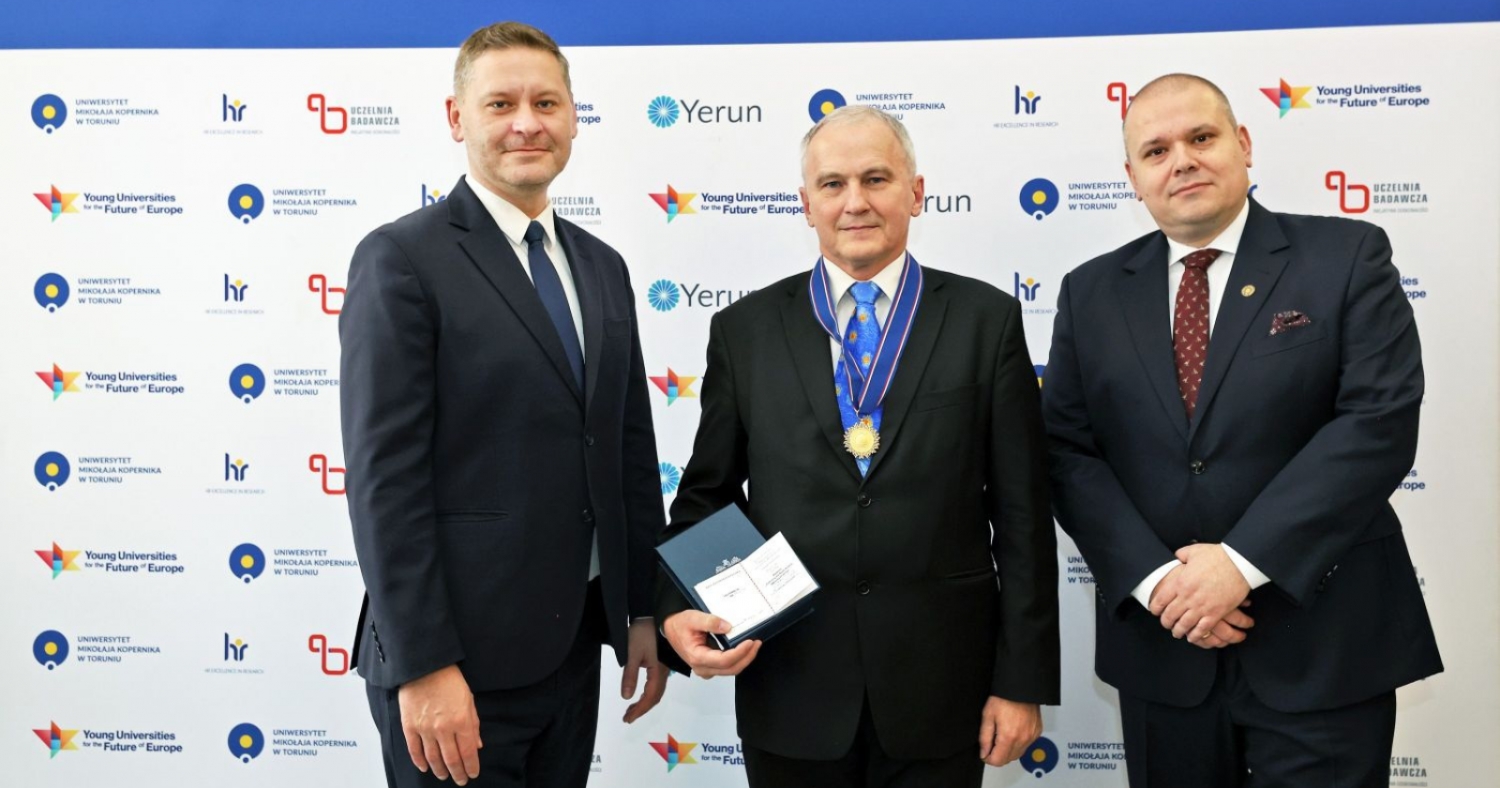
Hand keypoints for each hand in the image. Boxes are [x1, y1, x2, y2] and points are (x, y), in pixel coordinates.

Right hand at [397, 664, 480, 784]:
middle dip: (458, 773)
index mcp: (462, 721)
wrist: (425, 667)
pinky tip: (425, 768)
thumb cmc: (449, 680)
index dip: (471, 766)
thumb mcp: (469, 700)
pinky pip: (414, 750)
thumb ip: (473, 724)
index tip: (473, 774)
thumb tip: (477, 744)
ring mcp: (425, 729)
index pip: (469, 752)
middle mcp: (444, 728)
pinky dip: (420, 762)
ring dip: (440, 770)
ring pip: (433, 758)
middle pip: (452, 759)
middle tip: (460, 780)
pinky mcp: (410, 726)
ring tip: (444, 776)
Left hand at [621, 619, 668, 722]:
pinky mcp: (661, 663)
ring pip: (656, 691)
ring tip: (632, 709)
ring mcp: (664, 668)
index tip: (627, 719)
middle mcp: (664, 672)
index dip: (639, 710)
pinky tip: (640, 694)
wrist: (651, 615)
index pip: (650, 697)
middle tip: (628, 717)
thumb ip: (630, 676)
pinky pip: (656, 684)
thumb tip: (626, 697)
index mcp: (658, 671)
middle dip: (642, 709)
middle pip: (655, 697)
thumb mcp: (632, 654)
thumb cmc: (642, 633)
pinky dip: (648, 693)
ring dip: (645, 702)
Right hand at [661, 610, 760, 677]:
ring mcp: (706, 669)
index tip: (750, 642)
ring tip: (754, 645)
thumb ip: (709, 621)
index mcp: (697, 657)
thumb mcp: (692, 618)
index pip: (724, 660)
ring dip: (744, 659)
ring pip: (731, 670)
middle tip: (757, 643)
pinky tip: (744, 649)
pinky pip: (727, 667)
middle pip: (731, 669)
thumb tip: (728, 627)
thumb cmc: (680, 624)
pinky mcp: (710, 666)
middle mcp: (702, 668)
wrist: (670, 629)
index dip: (740, 653)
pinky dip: (738, 659)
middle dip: (747, 657)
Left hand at [978, 697, 1041, 766]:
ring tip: (1002, 734)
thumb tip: (984, 753)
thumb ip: (984, 738)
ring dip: (1009, 750)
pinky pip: (1026, 745)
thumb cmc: (1004, 698)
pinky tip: (1013, 731)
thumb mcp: (987, 716)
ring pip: (1018, 754)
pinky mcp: (1037, 732)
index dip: (988, 758)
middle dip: (998, 755)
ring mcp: (1031, 737)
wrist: (1021, 687)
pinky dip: (1019, 743)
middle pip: (1008, 759)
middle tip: (992, 741)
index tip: (985, 752)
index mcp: (1009, 737)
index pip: (998, 761)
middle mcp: (1023, 739)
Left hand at [1149, 544, 1250, 641]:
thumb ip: (1181, 555)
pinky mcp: (1216, 613)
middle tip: (1166, 624)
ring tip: (1177, 633)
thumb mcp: (1194, 551)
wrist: (1239, 563)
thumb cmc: (1218, 556)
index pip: (1160, 600)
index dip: (1155, 608)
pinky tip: (1192, 637)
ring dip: (1178, 631)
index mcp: (1180, 582)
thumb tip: (1177, 557)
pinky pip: (1202, 629)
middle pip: (1170, 615)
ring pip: (1184, 625)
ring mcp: (1202, 606)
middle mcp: (1188, 597)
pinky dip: (1196, 635)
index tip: (1155, 611)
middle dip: (1166, 622)